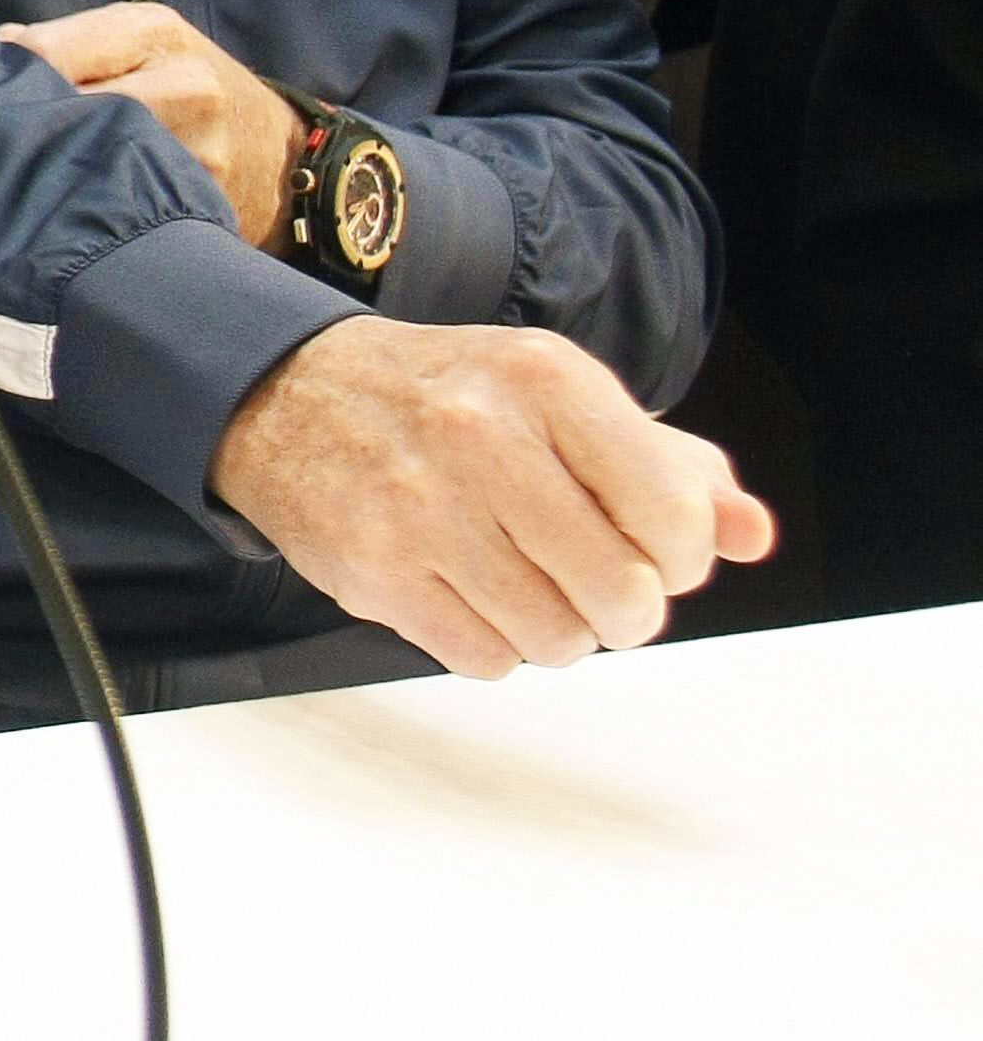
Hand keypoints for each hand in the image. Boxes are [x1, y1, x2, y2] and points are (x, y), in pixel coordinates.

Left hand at [0, 1, 303, 249]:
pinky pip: (113, 211)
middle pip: (61, 112)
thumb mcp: (140, 40)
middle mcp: (182, 87)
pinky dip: (80, 208)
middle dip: (19, 129)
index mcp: (154, 32)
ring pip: (81, 168)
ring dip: (45, 173)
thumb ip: (68, 41)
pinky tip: (70, 205)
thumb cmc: (187, 86)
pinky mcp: (197, 209)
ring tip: (29, 174)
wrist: (279, 156)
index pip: (44, 52)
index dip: (4, 78)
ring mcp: (194, 153)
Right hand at [211, 316, 776, 677]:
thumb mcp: (558, 396)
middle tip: (593, 582)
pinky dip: (493, 643)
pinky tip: (468, 591)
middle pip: (622, 594)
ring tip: (526, 583)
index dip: (680, 557)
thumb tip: (752, 536)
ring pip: (558, 640)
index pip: (672, 515)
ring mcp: (421, 508)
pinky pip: (486, 659)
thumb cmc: (447, 399)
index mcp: (545, 381)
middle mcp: (481, 437)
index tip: (650, 550)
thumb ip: (669, 464)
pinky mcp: (374, 571)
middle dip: (623, 607)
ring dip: (558, 630)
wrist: (288, 394)